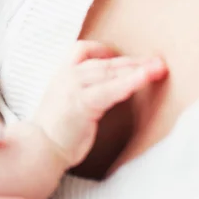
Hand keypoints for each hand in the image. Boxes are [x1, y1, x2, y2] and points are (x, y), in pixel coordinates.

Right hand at [32, 41, 167, 168]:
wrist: (39, 148)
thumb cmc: (55, 131)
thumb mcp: (64, 102)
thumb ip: (79, 91)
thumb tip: (103, 89)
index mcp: (62, 74)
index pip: (82, 50)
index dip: (102, 50)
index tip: (118, 55)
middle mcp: (68, 76)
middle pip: (105, 63)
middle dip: (133, 61)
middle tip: (157, 61)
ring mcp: (74, 87)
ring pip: (110, 72)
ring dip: (138, 68)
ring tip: (159, 67)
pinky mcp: (82, 102)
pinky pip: (111, 89)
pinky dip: (130, 82)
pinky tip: (146, 78)